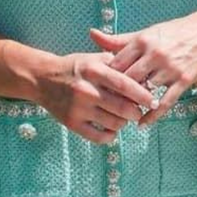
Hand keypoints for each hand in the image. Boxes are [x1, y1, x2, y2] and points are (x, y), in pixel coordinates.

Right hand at [36, 51, 156, 144]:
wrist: (43, 78)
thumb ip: (118, 65)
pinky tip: (111, 128)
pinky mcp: (72, 124)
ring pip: (114, 124)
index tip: (153, 101)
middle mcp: (86, 90)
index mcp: (94, 71)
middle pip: (123, 108)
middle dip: (136, 112)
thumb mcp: (94, 58)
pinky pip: (99, 137)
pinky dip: (110, 135)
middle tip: (138, 112)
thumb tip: (143, 78)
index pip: (126, 85)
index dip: (143, 95)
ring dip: (124, 123)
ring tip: (122, 117)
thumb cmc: (75, 67)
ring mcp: (78, 109)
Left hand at [88, 8, 196, 126]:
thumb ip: (119, 39)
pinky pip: (165, 102)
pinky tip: (142, 123)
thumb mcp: (146, 33)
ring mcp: (170, 69)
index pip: (117, 63)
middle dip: (117, 93)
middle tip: (107, 105)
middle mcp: (155, 54)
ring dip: (133, 104)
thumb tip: (92, 34)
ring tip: (122, 114)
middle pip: (128, 80)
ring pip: (145, 92)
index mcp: (143, 41)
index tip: (99, 87)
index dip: (106, 77)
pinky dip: (152, 115)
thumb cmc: (173, 32)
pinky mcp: (184, 81)